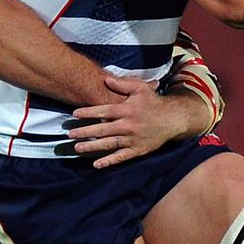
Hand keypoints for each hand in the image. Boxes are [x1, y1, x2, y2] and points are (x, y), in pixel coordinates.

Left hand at [69, 75, 190, 168]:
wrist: (172, 119)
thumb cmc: (153, 102)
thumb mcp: (140, 88)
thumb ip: (122, 84)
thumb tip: (106, 79)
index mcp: (127, 109)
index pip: (104, 111)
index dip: (88, 112)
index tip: (74, 115)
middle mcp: (128, 125)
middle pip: (103, 129)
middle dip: (85, 132)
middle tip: (70, 135)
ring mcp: (132, 139)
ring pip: (109, 144)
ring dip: (92, 147)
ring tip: (77, 148)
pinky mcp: (137, 150)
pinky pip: (121, 157)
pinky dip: (109, 161)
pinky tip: (96, 164)